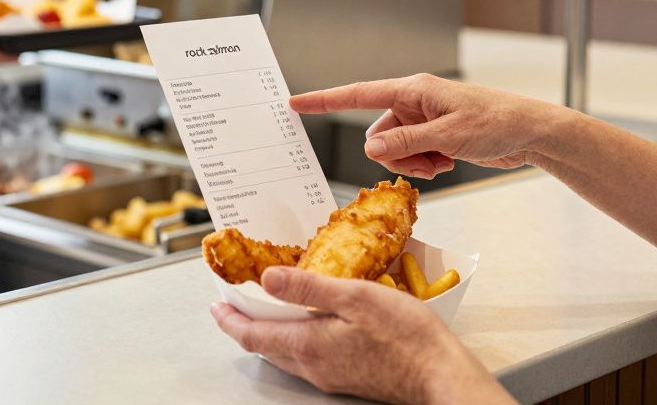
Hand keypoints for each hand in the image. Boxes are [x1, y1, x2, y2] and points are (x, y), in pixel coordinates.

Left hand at [211, 267, 506, 403]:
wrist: (440, 374)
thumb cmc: (406, 337)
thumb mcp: (355, 297)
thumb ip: (308, 288)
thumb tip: (268, 279)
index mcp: (310, 346)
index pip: (254, 335)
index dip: (230, 319)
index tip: (216, 305)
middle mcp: (315, 366)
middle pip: (266, 347)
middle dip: (245, 325)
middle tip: (232, 306)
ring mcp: (332, 375)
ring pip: (287, 355)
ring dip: (269, 334)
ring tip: (264, 312)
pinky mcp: (349, 377)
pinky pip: (309, 358)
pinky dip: (295, 339)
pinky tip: (308, 325)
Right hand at [291, 73, 566, 179]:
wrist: (528, 133)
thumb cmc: (495, 121)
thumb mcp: (448, 135)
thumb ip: (406, 141)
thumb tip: (370, 147)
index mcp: (412, 90)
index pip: (358, 94)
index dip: (323, 100)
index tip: (294, 103)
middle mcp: (413, 102)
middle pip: (377, 134)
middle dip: (395, 154)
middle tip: (428, 160)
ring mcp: (422, 120)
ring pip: (393, 149)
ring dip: (412, 163)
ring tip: (441, 162)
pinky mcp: (432, 136)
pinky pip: (410, 156)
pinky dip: (423, 165)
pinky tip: (446, 163)